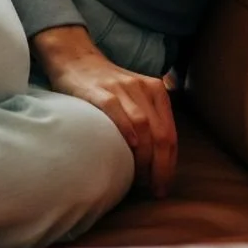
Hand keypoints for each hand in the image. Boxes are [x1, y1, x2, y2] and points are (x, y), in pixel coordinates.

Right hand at [35, 26, 177, 197]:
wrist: (76, 58)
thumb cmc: (106, 85)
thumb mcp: (135, 96)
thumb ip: (148, 119)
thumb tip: (156, 162)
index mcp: (156, 91)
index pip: (171, 134)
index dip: (170, 164)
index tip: (163, 186)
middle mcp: (142, 88)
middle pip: (161, 133)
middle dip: (161, 166)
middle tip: (154, 190)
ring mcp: (121, 88)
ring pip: (143, 125)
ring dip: (144, 157)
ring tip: (138, 179)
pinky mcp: (99, 90)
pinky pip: (116, 109)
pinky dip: (125, 129)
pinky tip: (128, 147)